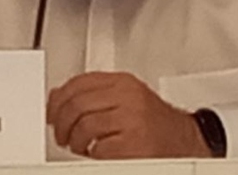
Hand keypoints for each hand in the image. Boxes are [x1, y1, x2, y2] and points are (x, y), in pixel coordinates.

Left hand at [47, 72, 211, 158]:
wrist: (186, 142)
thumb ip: (95, 94)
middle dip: (61, 123)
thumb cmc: (155, 124)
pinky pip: (97, 148)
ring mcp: (131, 119)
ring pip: (83, 126)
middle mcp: (127, 97)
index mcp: (123, 83)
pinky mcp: (132, 144)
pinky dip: (92, 154)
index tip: (51, 111)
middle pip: (76, 104)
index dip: (59, 99)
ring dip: (75, 141)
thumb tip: (57, 97)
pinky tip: (97, 154)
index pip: (79, 83)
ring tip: (79, 147)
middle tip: (61, 134)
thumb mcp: (125, 99)